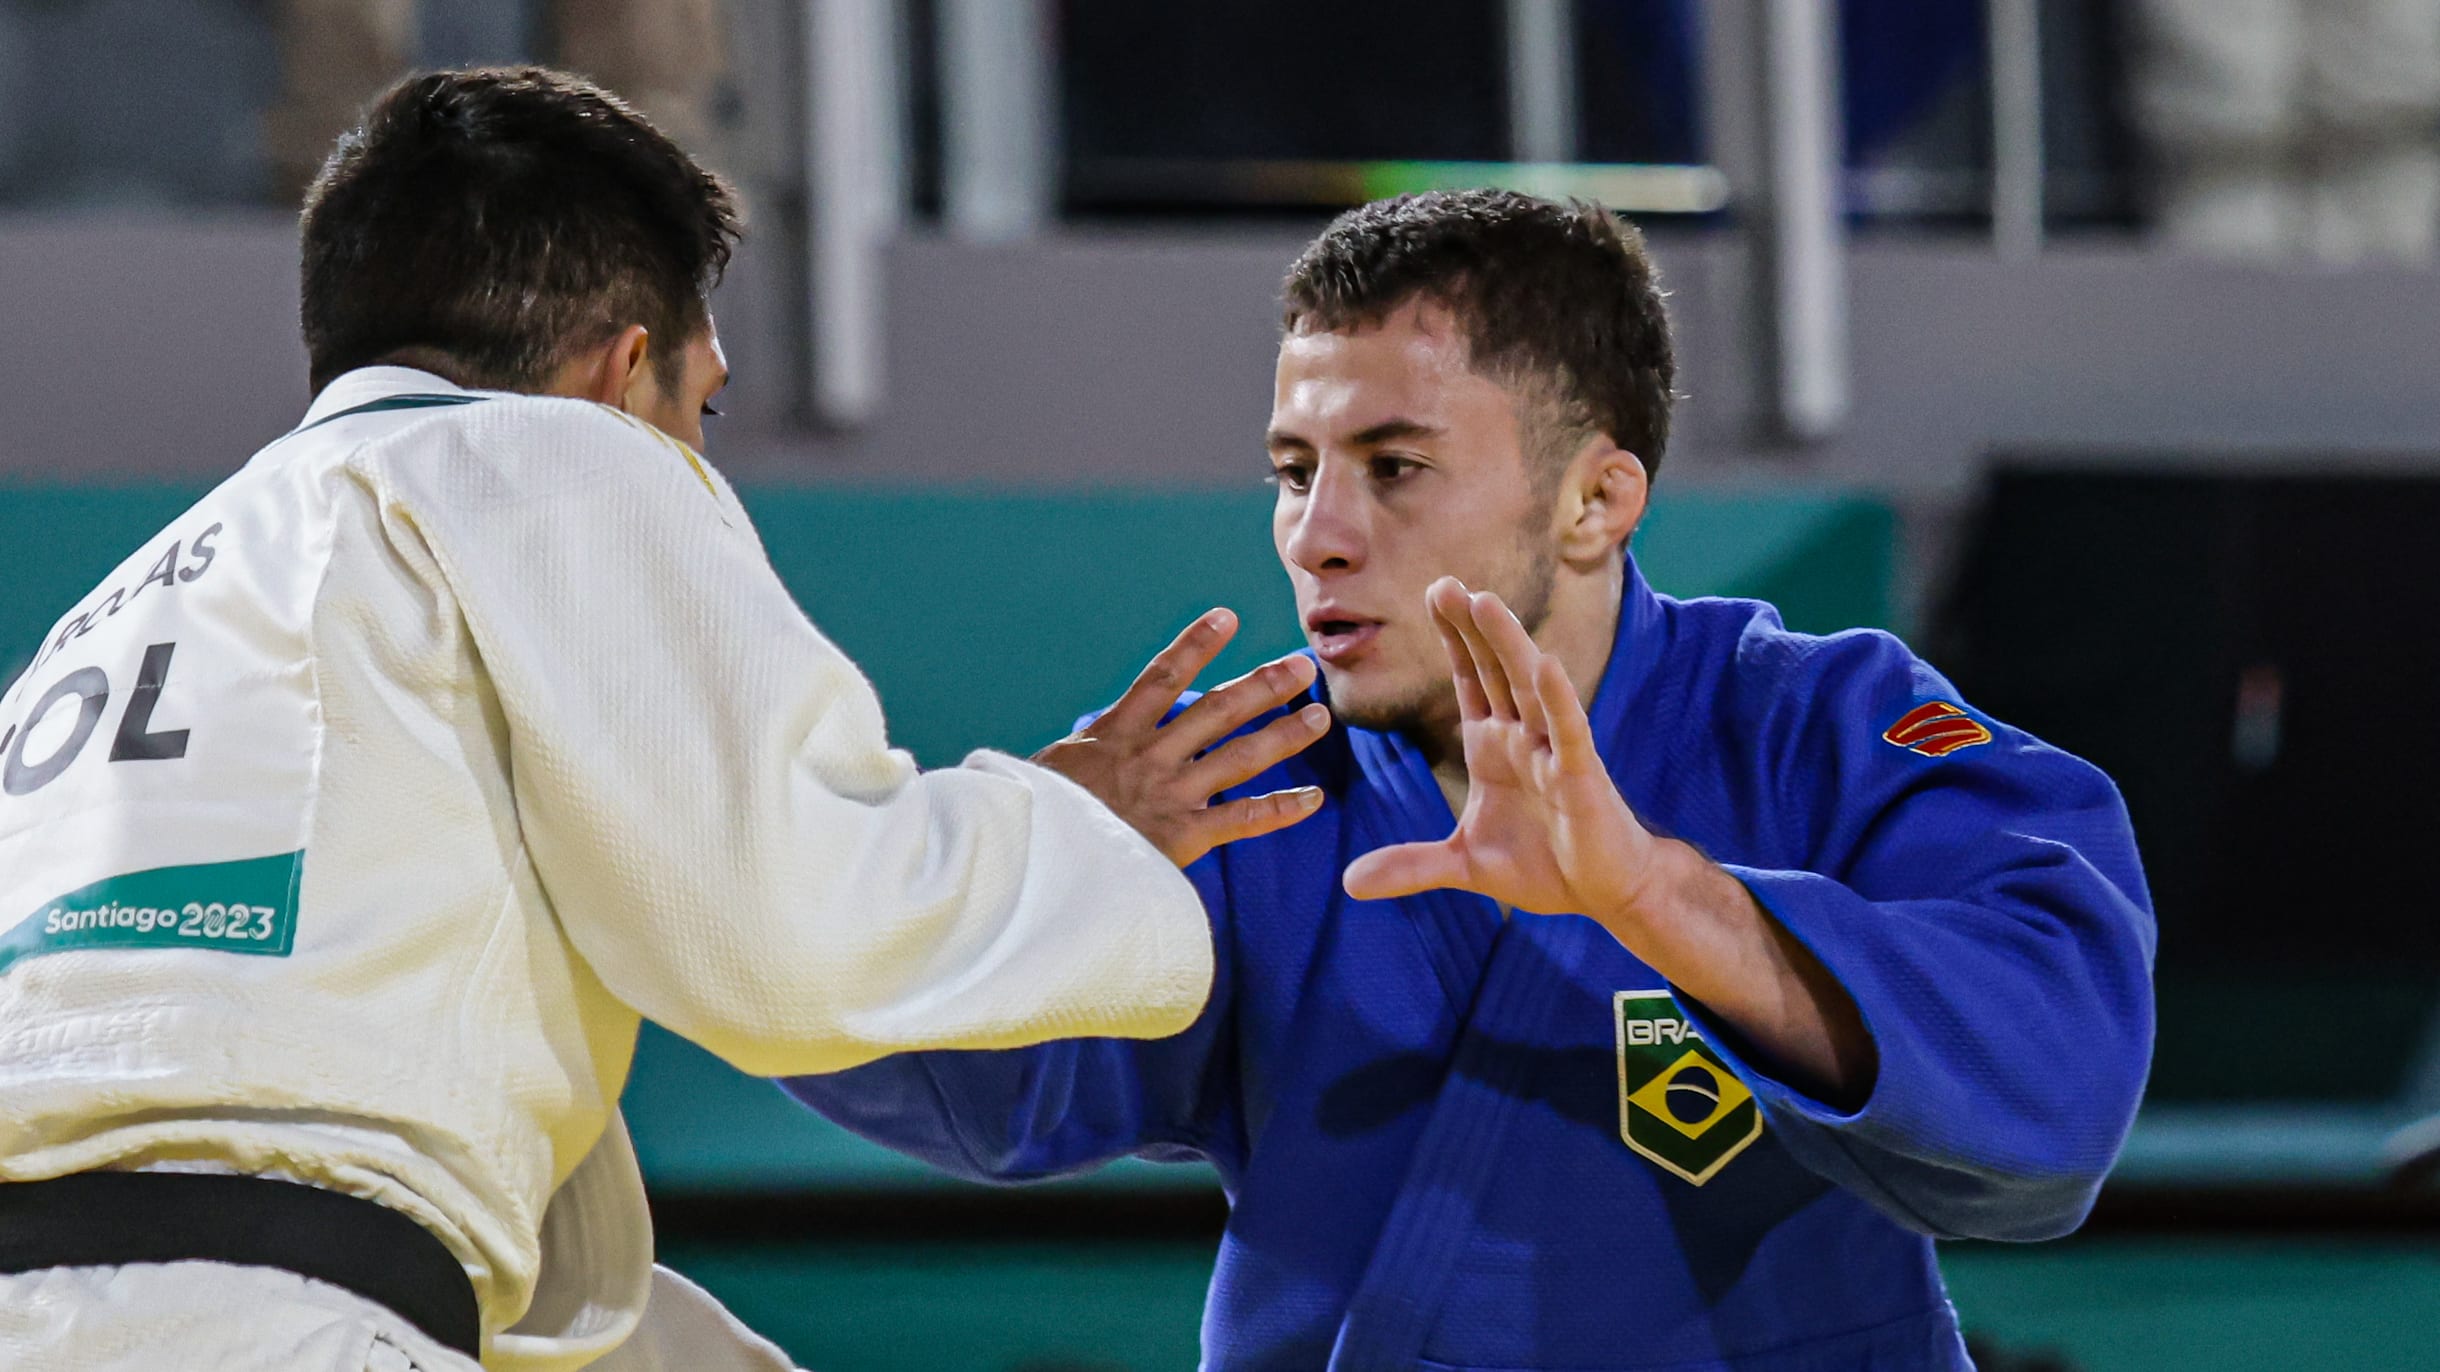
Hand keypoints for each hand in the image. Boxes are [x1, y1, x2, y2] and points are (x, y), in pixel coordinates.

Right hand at [1035, 608, 1331, 867]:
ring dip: (1284, 734)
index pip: (1161, 678)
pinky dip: (1279, 810)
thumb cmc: (1029, 820)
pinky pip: (1242, 819)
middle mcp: (1151, 757)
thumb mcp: (1042, 774)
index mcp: (1114, 736)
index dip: (1195, 645)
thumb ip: (1074, 758)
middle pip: (1217, 710)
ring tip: (1320, 716)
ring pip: (1241, 757)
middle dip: (1262, 684)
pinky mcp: (1183, 836)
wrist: (1032, 862)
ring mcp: (1170, 794)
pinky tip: (1313, 800)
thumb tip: (1076, 750)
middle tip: (1301, 663)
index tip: (1226, 617)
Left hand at [1342, 578, 1666, 918]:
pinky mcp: (1581, 774)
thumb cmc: (1543, 866)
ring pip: (1528, 687)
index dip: (1453, 638)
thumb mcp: (1464, 866)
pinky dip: (1558, 698)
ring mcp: (1552, 751)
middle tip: (1443, 583)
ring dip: (1507, 645)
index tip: (1431, 593)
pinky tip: (1547, 664)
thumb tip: (1348, 882)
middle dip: (1471, 627)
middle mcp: (1522, 738)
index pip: (1470, 680)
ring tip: (1484, 601)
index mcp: (1494, 746)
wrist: (1603, 892)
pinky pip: (1568, 731)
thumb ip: (1410, 865)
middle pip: (1495, 670)